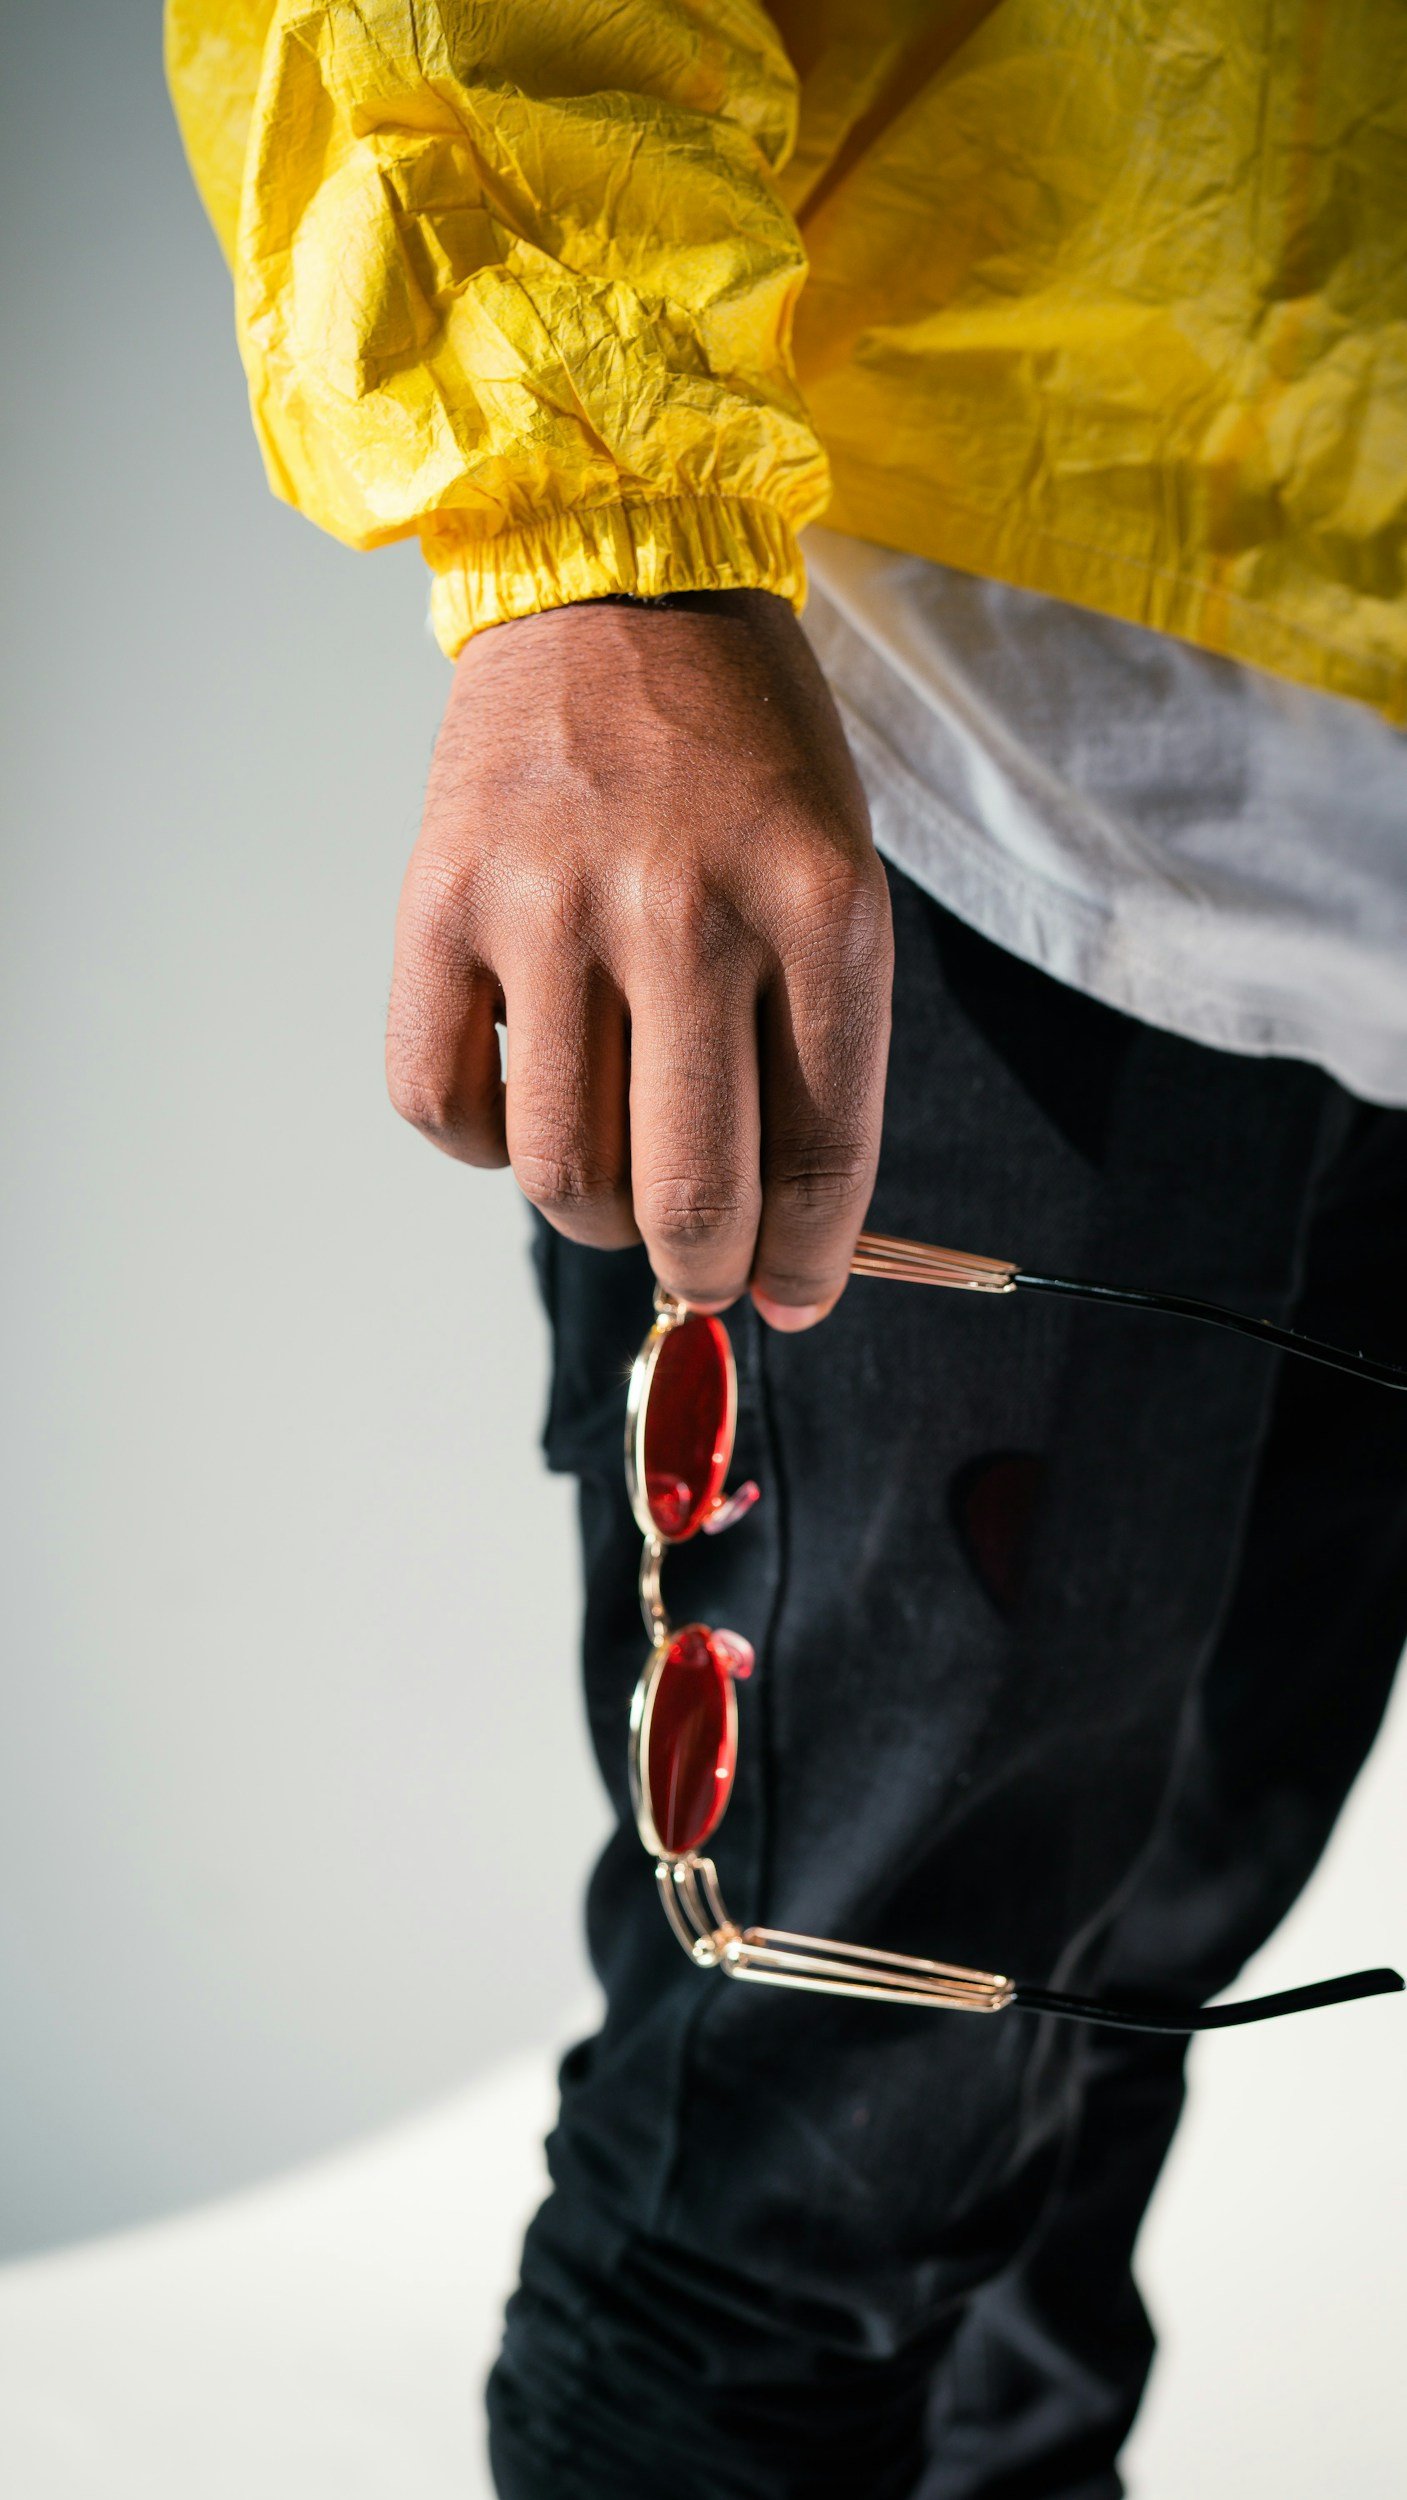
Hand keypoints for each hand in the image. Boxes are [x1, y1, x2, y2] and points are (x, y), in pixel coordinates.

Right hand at [386, 589, 892, 1326]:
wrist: (616, 578)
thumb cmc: (747, 749)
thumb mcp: (834, 875)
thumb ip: (819, 1055)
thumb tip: (786, 1248)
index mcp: (817, 907)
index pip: (815, 1156)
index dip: (806, 1261)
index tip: (794, 1291)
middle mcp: (683, 911)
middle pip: (685, 1196)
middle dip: (703, 1271)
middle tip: (702, 1266)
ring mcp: (548, 904)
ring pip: (559, 1173)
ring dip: (594, 1217)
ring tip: (614, 1172)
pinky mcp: (439, 901)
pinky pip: (441, 1107)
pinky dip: (484, 1143)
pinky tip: (525, 1093)